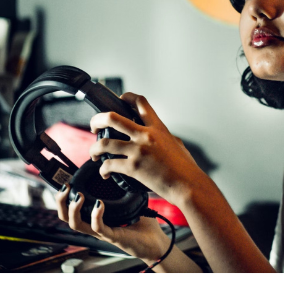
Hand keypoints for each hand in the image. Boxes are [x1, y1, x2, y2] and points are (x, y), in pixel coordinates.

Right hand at [56, 184, 170, 262]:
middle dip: (60, 202)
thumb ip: (123, 189)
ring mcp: (102, 232)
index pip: (72, 207)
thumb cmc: (143, 224)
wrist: (156, 242)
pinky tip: (99, 205)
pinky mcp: (113, 237)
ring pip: (77, 224)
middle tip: (65, 187)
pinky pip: (98, 228)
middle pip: (66, 217)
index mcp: (96, 216)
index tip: (66, 181)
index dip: (64, 196)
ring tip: (78, 196)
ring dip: (73, 210)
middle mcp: (95, 224)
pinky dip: (96, 216)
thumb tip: (120, 168)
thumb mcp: (130, 201)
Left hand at [88, 93, 206, 206]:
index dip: (126, 97)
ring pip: (104, 143)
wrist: (189, 185)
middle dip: (97, 121)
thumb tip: (156, 135)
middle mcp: (146, 135)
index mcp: (157, 127)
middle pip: (112, 118)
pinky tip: (105, 173)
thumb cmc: (185, 168)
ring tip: (94, 154)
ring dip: (94, 149)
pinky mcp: (133, 167)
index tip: (118, 100)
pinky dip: (103, 169)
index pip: (140, 103)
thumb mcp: (176, 144)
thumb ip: (163, 136)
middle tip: (94, 127)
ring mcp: (138, 150)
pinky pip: (109, 165)